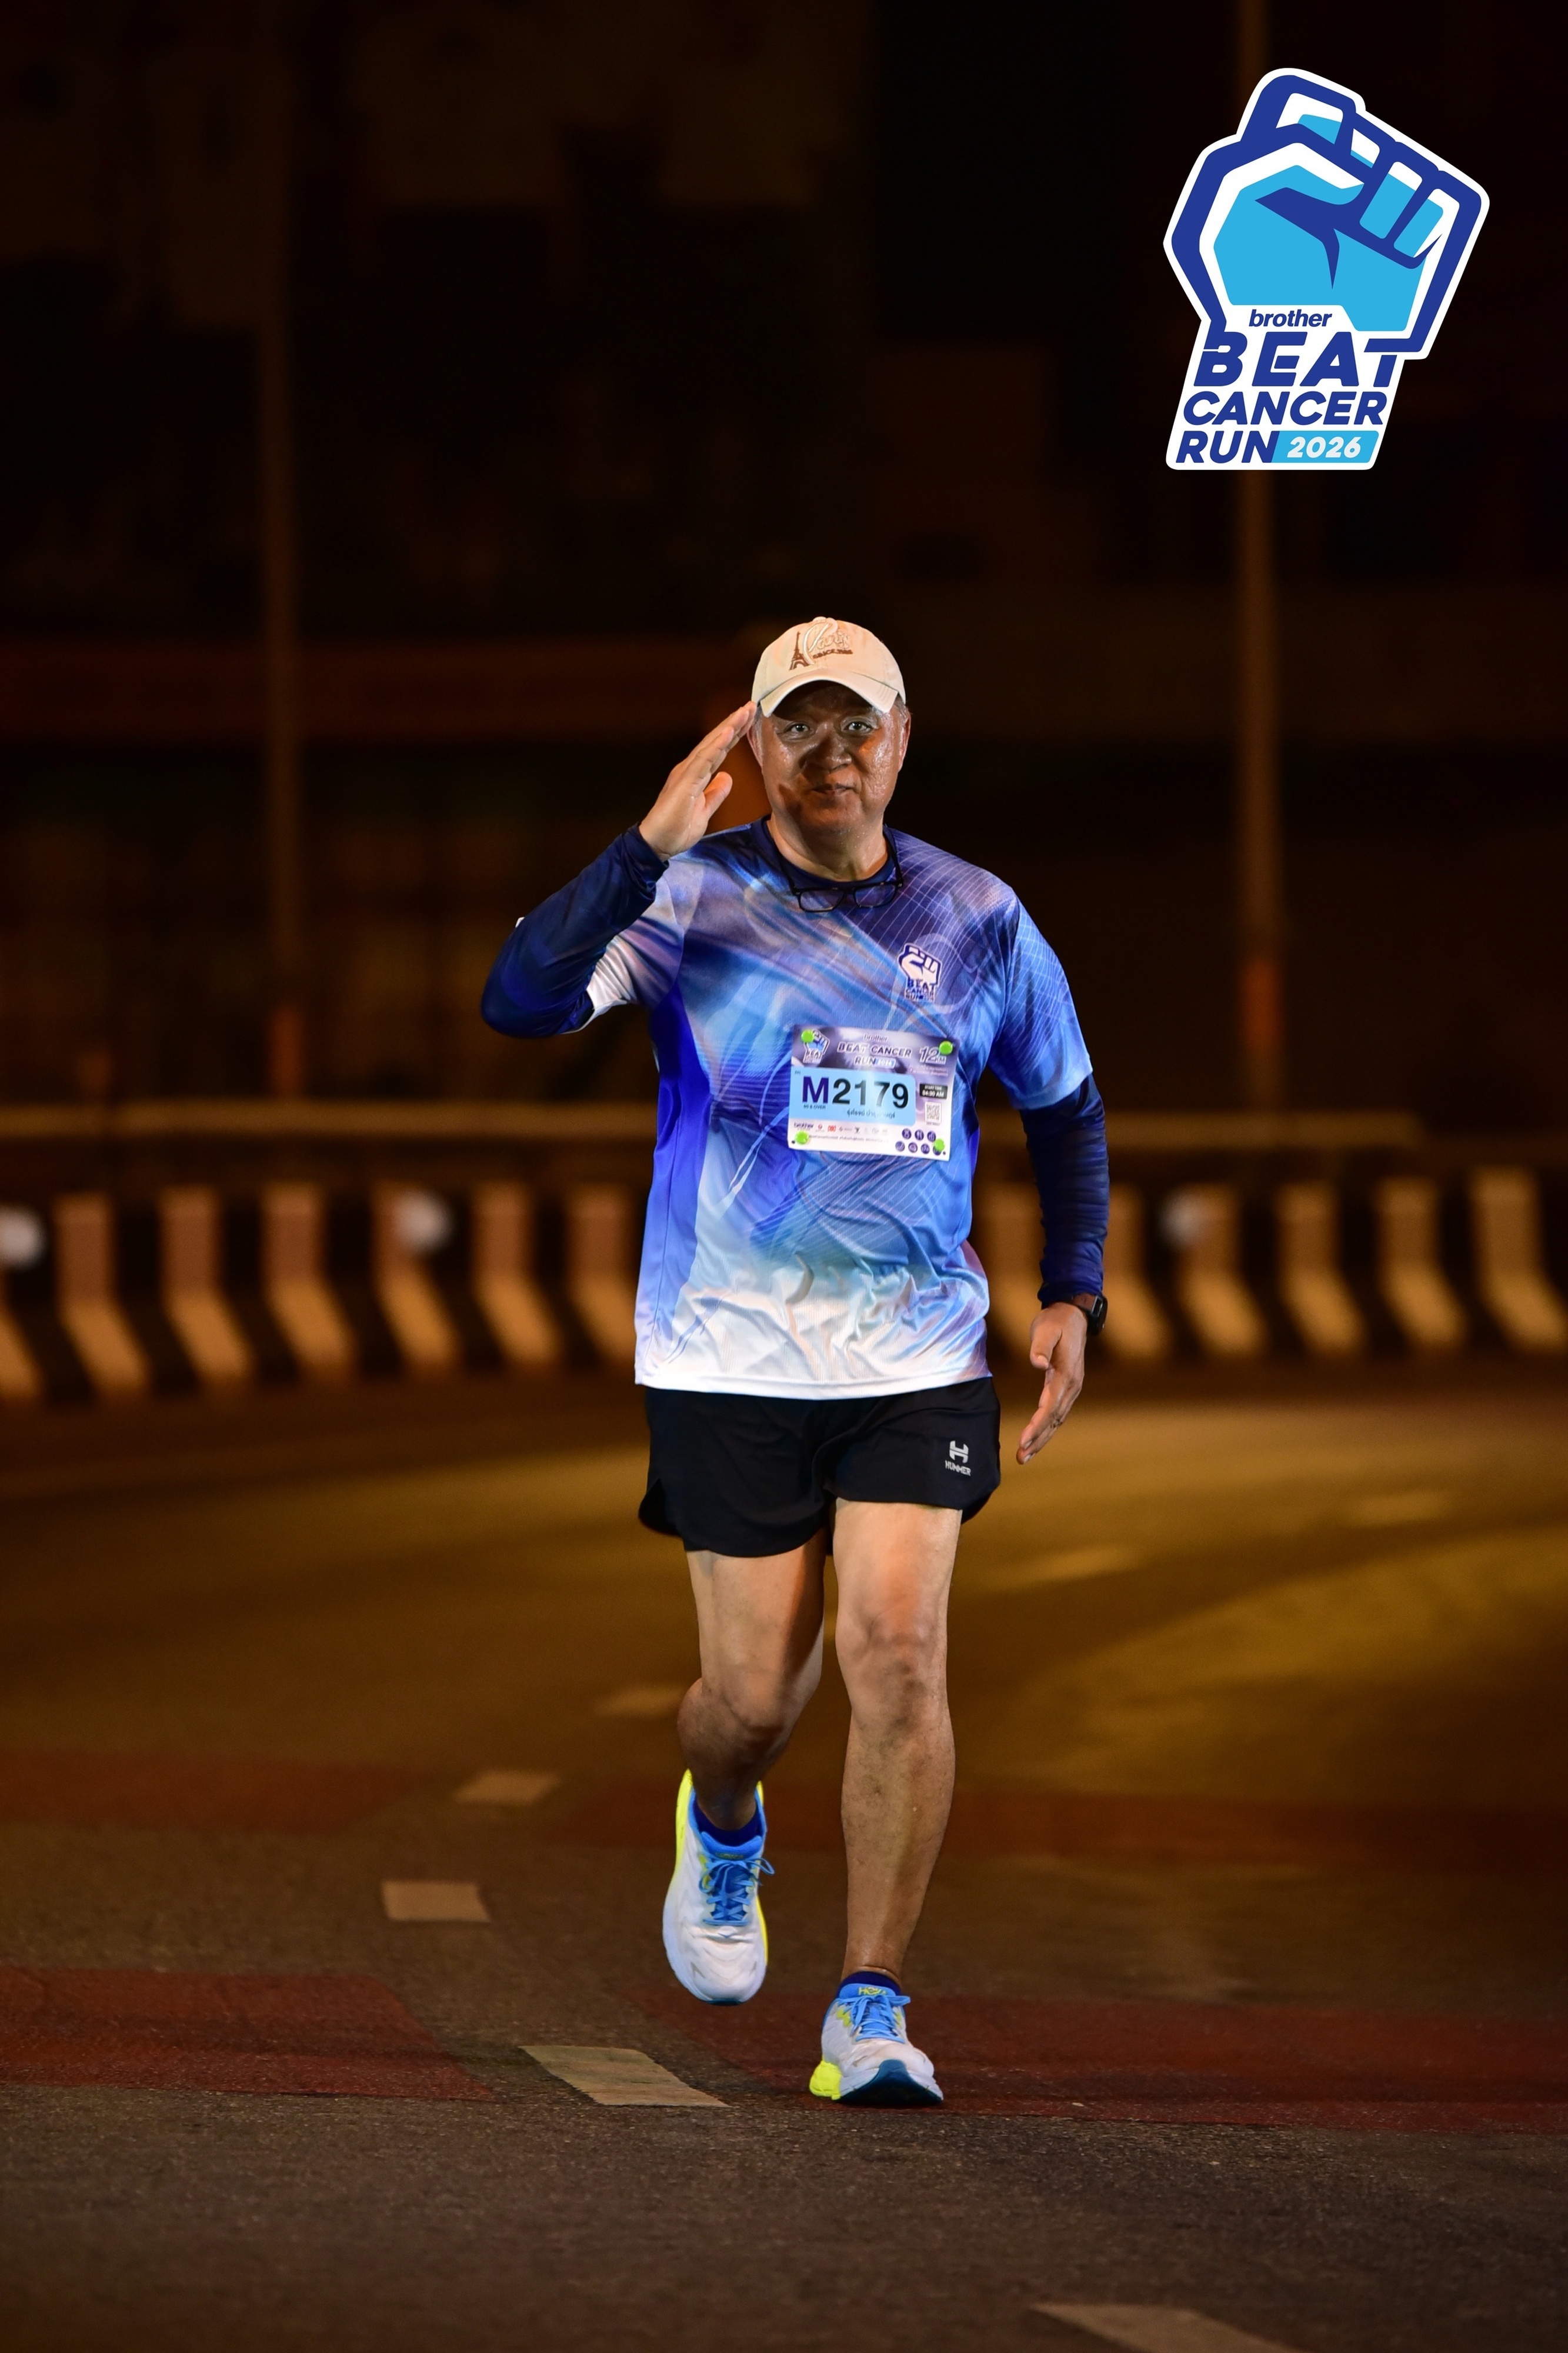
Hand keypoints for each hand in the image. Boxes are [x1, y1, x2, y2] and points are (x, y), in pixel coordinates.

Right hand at [638, 702, 755, 859]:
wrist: (656, 844)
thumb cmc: (676, 829)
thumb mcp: (704, 811)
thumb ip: (716, 794)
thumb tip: (727, 777)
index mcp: (696, 775)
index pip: (718, 751)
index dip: (734, 735)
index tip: (749, 720)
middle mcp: (691, 769)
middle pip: (716, 742)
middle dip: (734, 723)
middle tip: (750, 706)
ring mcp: (687, 773)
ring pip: (711, 745)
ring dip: (728, 727)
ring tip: (743, 712)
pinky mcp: (685, 782)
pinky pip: (703, 760)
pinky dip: (716, 745)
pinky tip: (728, 732)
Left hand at [1015, 1302, 1087, 1464]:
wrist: (1073, 1315)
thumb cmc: (1056, 1321)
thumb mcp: (1046, 1328)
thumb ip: (1040, 1346)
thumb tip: (1037, 1363)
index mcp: (1066, 1375)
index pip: (1050, 1406)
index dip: (1037, 1425)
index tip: (1022, 1440)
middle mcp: (1072, 1386)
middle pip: (1054, 1420)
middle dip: (1037, 1440)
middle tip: (1020, 1457)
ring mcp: (1072, 1389)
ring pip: (1056, 1420)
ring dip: (1041, 1439)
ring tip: (1024, 1456)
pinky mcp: (1067, 1388)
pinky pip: (1056, 1414)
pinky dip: (1046, 1429)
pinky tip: (1035, 1439)